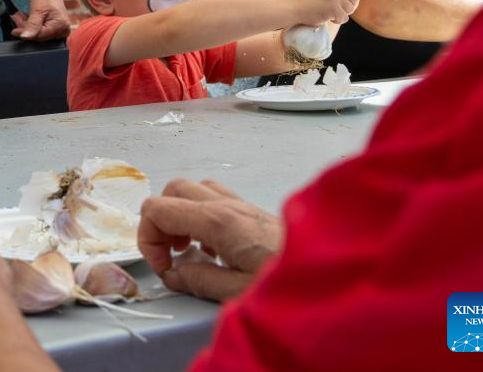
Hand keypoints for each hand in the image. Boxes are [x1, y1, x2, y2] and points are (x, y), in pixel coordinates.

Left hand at [11, 0, 71, 40]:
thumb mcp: (37, 10)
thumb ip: (32, 25)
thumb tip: (25, 37)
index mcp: (61, 25)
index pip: (40, 36)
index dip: (26, 34)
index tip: (15, 31)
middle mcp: (63, 30)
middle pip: (39, 36)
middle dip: (26, 28)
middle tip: (17, 18)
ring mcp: (60, 31)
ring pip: (38, 35)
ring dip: (27, 27)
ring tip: (21, 16)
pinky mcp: (55, 31)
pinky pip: (41, 33)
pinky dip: (32, 27)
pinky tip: (27, 20)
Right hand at [138, 179, 281, 301]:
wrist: (334, 269)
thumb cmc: (289, 279)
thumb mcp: (236, 291)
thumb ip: (198, 280)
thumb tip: (173, 274)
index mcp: (217, 220)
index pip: (157, 208)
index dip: (148, 238)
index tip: (163, 267)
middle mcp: (226, 204)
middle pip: (172, 190)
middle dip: (161, 221)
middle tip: (171, 256)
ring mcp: (240, 204)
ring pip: (194, 190)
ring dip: (181, 215)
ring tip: (189, 250)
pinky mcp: (252, 211)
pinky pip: (214, 198)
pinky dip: (201, 216)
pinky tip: (213, 247)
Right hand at [292, 0, 360, 25]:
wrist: (293, 7)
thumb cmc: (309, 0)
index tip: (340, 4)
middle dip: (348, 7)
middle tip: (337, 11)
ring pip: (350, 9)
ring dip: (342, 14)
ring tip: (330, 14)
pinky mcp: (333, 7)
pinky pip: (344, 17)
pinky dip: (337, 21)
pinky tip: (328, 18)